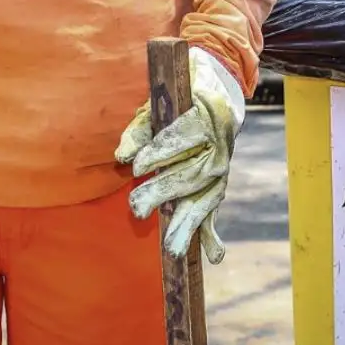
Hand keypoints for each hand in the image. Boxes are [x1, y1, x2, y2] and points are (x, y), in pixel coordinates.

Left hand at [115, 47, 246, 263]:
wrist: (219, 88)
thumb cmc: (180, 90)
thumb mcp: (159, 98)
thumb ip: (140, 126)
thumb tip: (122, 157)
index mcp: (210, 111)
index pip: (187, 134)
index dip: (162, 150)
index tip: (137, 166)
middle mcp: (222, 142)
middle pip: (193, 172)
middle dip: (164, 191)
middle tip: (136, 208)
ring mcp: (223, 166)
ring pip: (205, 197)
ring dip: (188, 223)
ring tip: (173, 249)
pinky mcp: (218, 183)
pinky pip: (214, 209)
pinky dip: (212, 234)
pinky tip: (214, 256)